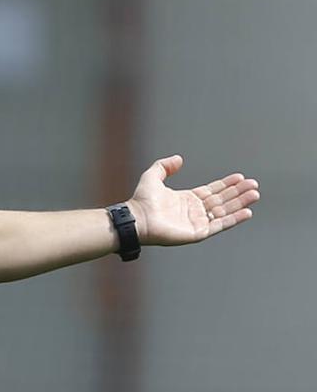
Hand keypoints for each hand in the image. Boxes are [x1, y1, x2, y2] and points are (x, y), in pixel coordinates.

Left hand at [127, 155, 259, 245]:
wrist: (137, 218)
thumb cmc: (141, 201)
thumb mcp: (152, 176)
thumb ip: (164, 166)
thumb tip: (179, 158)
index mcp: (187, 199)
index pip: (212, 191)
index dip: (226, 184)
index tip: (241, 177)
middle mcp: (194, 211)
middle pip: (222, 200)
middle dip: (238, 192)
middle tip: (254, 185)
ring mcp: (197, 222)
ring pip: (224, 211)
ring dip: (240, 203)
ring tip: (255, 195)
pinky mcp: (198, 233)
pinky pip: (220, 225)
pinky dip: (234, 219)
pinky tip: (247, 212)